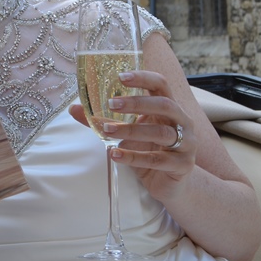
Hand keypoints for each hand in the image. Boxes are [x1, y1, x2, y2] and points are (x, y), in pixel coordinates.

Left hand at [69, 69, 197, 200]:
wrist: (168, 184)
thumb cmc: (148, 150)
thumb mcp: (126, 133)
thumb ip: (103, 120)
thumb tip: (73, 109)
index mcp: (168, 108)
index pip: (160, 84)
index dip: (143, 78)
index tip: (120, 77)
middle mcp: (182, 122)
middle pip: (165, 105)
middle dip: (137, 103)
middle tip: (112, 104)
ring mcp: (186, 144)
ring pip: (162, 133)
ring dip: (132, 130)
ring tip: (107, 131)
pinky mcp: (182, 165)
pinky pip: (158, 159)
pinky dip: (134, 157)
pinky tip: (115, 155)